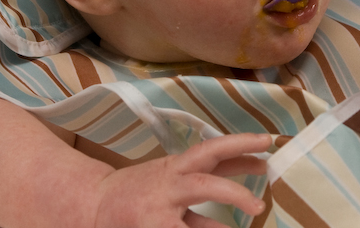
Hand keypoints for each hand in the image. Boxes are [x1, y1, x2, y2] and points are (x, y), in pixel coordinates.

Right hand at [92, 132, 270, 227]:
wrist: (91, 204)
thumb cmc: (139, 193)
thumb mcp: (174, 177)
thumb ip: (213, 177)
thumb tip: (257, 166)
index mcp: (176, 167)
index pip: (212, 150)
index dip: (240, 143)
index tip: (268, 141)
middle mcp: (169, 183)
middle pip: (206, 174)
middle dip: (236, 183)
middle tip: (260, 201)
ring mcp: (159, 208)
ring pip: (198, 202)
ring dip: (226, 209)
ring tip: (253, 211)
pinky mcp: (153, 227)